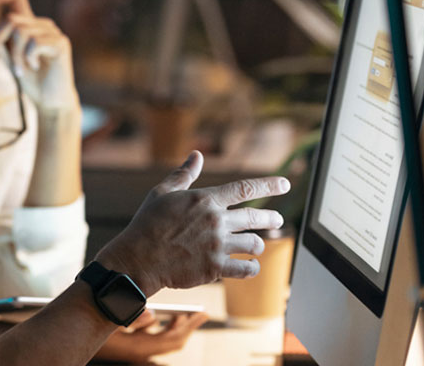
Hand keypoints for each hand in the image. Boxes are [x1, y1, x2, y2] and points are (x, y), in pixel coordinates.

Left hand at [0, 0, 78, 113]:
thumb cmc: (31, 80)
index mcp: (29, 25)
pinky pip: (34, 43)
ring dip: (14, 55)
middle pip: (11, 18)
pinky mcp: (60, 43)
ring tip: (19, 70)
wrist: (50, 101)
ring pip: (21, 31)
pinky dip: (28, 58)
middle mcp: (41, 24)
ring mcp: (53, 32)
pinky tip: (34, 67)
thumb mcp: (8, 60)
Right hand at [95, 151, 289, 294]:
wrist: (137, 258)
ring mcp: (217, 245)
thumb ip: (184, 174)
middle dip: (271, 218)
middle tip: (277, 219)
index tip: (286, 183)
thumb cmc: (148, 223)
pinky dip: (252, 267)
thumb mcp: (163, 192)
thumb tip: (196, 155)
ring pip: (254, 244)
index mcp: (205, 200)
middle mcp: (215, 221)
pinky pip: (246, 268)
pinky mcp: (215, 267)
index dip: (269, 185)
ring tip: (256, 246)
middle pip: (255, 218)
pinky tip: (250, 266)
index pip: (245, 189)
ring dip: (257, 244)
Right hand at [96, 312, 210, 361]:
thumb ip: (132, 315)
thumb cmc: (89, 320)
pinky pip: (152, 338)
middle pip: (172, 342)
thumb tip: (152, 314)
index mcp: (138, 347)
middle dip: (186, 327)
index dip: (190, 326)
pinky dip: (161, 328)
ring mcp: (134, 349)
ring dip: (174, 327)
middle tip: (199, 313)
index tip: (203, 313)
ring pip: (163, 341)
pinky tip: (160, 317)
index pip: (173, 339)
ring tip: (183, 314)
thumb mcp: (109, 317)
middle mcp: (139, 351)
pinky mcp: (129, 345)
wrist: (72, 335)